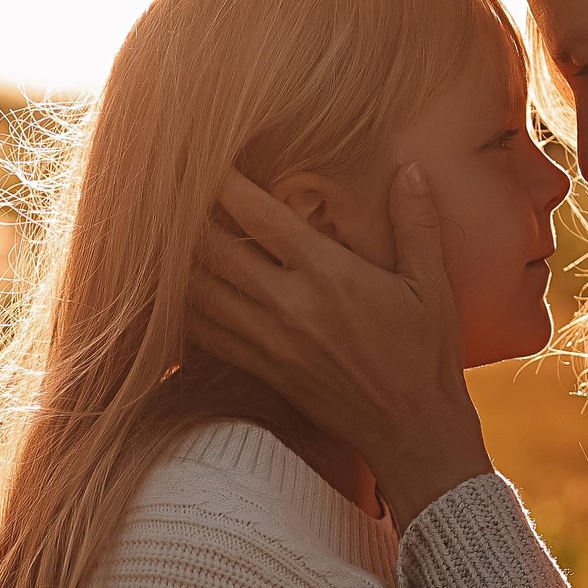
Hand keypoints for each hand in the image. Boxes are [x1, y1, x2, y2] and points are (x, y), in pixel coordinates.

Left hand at [190, 164, 492, 528]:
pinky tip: (169, 285)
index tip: (204, 155)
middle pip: (214, 250)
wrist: (411, 432)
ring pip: (199, 290)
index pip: (260, 217)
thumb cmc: (425, 356)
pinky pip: (204, 333)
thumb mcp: (432, 286)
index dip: (224, 182)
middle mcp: (289, 306)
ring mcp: (268, 341)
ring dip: (174, 257)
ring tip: (155, 226)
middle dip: (185, 213)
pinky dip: (181, 306)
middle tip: (166, 184)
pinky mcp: (261, 369)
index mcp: (329, 276)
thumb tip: (410, 168)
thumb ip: (417, 223)